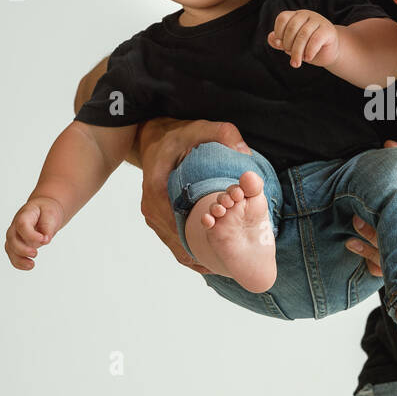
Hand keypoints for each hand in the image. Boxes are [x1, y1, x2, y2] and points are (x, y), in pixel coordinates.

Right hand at [5, 196, 65, 269]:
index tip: (44, 240)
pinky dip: (18, 263)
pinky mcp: (16, 244)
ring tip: (31, 265)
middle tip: (35, 254)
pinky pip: (13, 255)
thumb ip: (48, 227)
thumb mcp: (51, 214)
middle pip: (12, 238)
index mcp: (24, 215)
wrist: (43, 210)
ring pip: (10, 248)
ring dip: (19, 259)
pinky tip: (29, 266)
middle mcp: (16, 225)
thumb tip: (45, 240)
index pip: (22, 224)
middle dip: (22, 249)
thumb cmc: (46, 211)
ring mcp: (14, 235)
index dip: (31, 235)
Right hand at [137, 117, 251, 274]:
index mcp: (157, 189)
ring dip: (196, 255)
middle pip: (176, 240)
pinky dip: (190, 250)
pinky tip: (209, 260)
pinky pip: (173, 240)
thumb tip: (245, 153)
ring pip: (174, 244)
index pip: (175, 223)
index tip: (219, 251)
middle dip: (200, 253)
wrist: (155, 136)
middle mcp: (151, 207)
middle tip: (227, 266)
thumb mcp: (200, 128)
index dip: (196, 239)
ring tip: (222, 267)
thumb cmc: (178, 134)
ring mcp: (152, 215)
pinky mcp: (158, 218)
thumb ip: (224, 135)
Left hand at [268, 10, 339, 67]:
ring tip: (296, 63)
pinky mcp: (328, 30)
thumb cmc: (308, 47)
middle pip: (292, 27)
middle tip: (290, 57)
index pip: (283, 18)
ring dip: (297, 51)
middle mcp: (307, 15)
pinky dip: (309, 51)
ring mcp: (319, 21)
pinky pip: (316, 39)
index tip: (280, 44)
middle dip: (288, 45)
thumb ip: (280, 42)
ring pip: (303, 34)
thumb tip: (272, 39)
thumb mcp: (291, 45)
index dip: (278, 32)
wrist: (328, 53)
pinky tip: (308, 58)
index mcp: (296, 16)